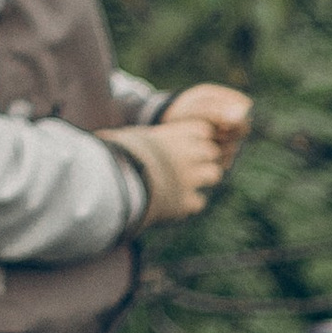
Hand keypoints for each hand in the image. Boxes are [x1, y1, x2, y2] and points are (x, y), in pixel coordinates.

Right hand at [102, 89, 250, 226]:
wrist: (117, 182)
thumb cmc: (119, 155)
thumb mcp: (132, 137)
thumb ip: (146, 138)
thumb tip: (131, 136)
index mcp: (175, 135)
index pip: (203, 130)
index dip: (197, 137)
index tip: (186, 143)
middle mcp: (188, 154)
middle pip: (212, 151)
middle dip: (203, 157)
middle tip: (188, 164)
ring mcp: (190, 178)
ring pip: (214, 174)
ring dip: (202, 178)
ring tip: (184, 182)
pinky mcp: (185, 202)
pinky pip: (199, 201)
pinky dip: (190, 202)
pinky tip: (175, 202)